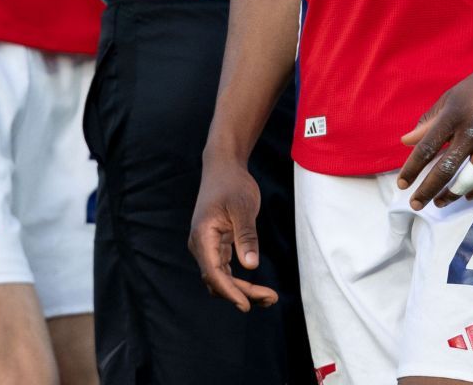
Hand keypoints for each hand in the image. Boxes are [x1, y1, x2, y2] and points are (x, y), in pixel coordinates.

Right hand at [188, 155, 277, 312]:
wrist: (223, 167)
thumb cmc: (232, 184)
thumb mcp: (243, 207)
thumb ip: (246, 236)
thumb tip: (250, 266)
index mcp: (203, 236)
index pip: (213, 273)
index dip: (230, 292)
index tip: (247, 305)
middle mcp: (201, 245)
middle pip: (217, 280)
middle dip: (242, 293)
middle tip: (271, 299)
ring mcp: (207, 246)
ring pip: (221, 278)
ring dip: (242, 290)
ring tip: (269, 298)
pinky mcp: (216, 246)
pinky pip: (225, 271)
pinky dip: (239, 282)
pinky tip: (256, 289)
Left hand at [397, 51, 472, 210]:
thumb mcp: (452, 97)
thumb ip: (430, 121)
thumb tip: (406, 142)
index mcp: (454, 114)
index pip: (427, 148)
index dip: (412, 169)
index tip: (402, 185)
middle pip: (446, 168)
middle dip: (428, 190)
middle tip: (415, 205)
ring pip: (470, 178)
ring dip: (453, 194)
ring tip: (440, 202)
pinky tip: (469, 195)